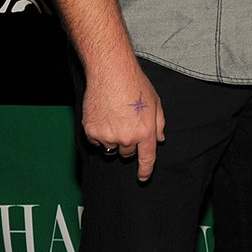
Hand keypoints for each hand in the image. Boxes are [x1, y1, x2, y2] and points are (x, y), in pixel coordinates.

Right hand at [82, 60, 165, 182]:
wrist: (111, 74)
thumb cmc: (135, 85)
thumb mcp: (156, 103)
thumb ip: (159, 124)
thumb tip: (159, 139)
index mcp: (145, 132)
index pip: (147, 158)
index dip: (145, 171)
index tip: (143, 177)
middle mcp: (126, 138)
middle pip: (127, 153)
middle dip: (129, 144)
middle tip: (127, 125)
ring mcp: (107, 136)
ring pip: (111, 148)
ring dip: (113, 140)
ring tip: (114, 118)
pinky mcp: (91, 132)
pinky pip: (96, 142)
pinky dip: (99, 134)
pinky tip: (103, 117)